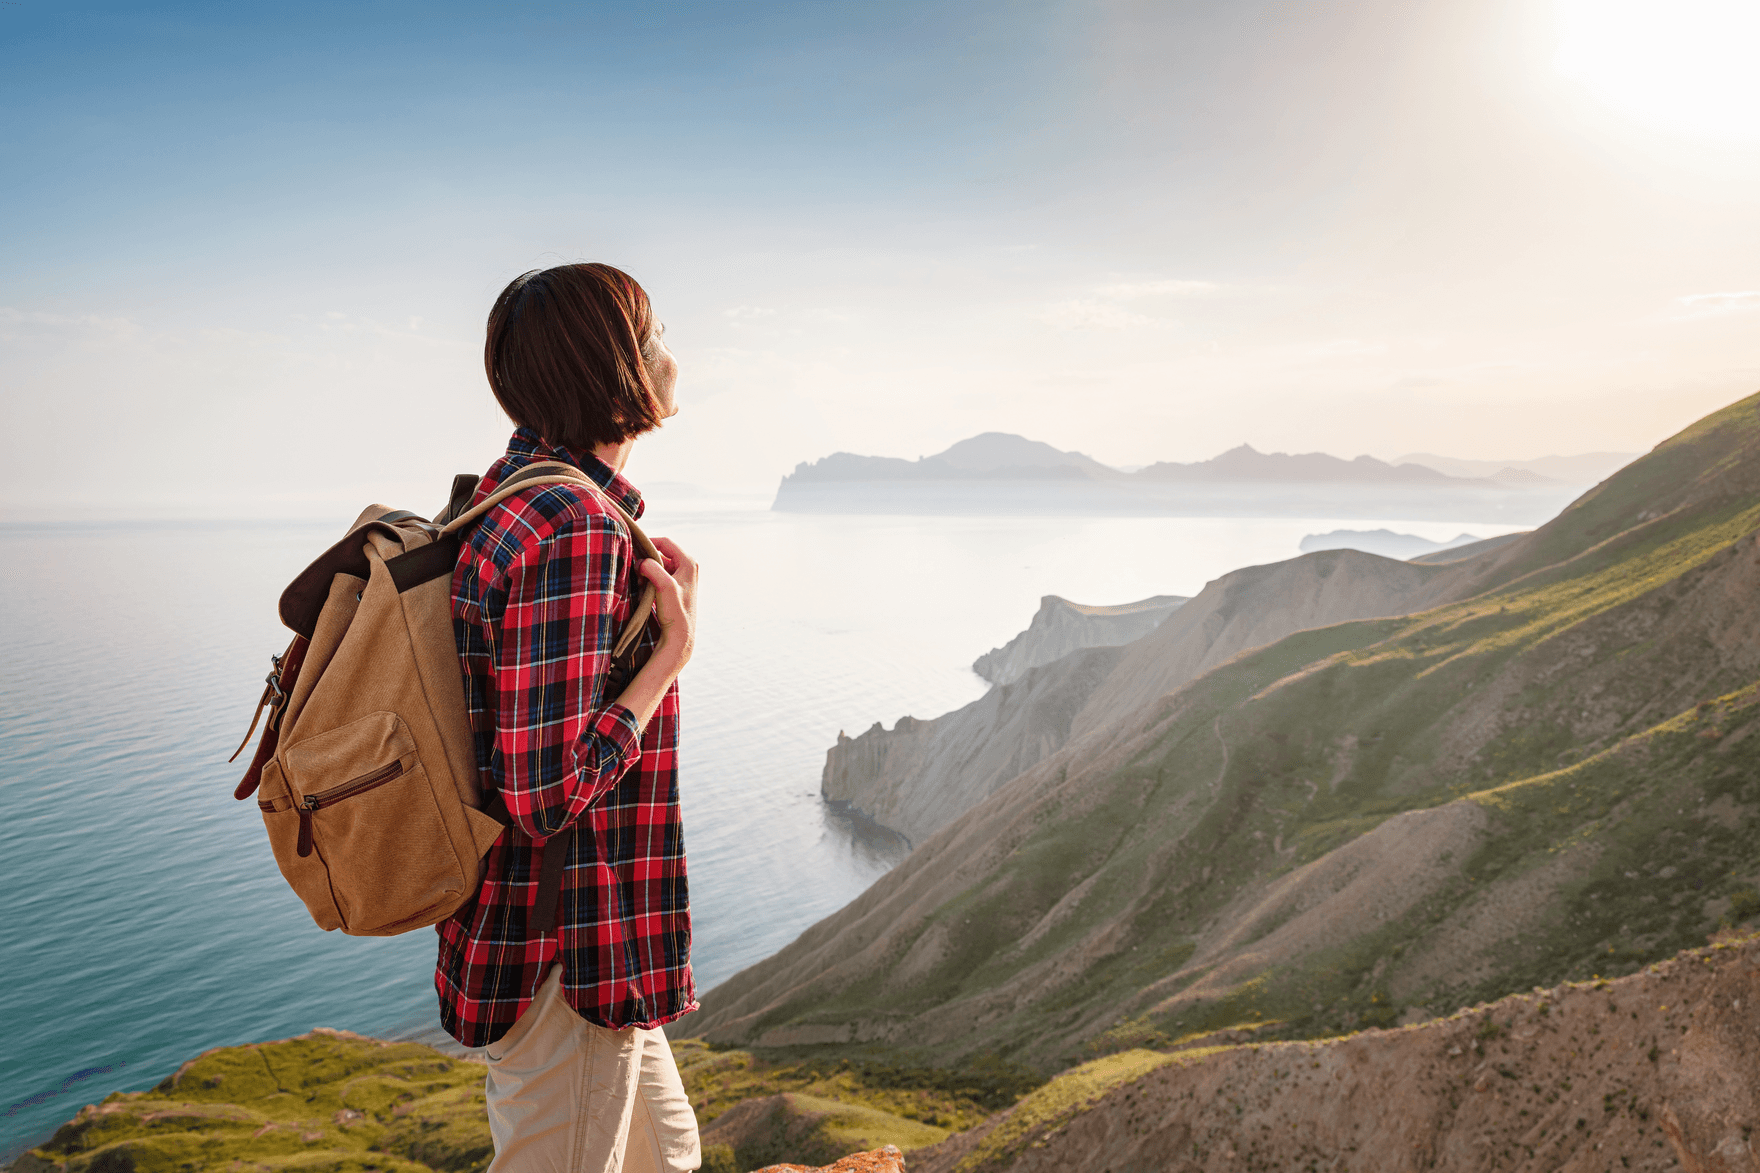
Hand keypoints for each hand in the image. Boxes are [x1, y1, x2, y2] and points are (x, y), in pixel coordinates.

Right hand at [638, 536, 698, 668]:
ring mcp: (681, 577)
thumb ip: (653, 569)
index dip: (647, 542)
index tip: (632, 547)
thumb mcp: (665, 587)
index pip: (664, 542)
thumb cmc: (675, 612)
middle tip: (633, 565)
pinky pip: (658, 575)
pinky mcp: (675, 587)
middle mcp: (687, 567)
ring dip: (646, 569)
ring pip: (658, 565)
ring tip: (637, 577)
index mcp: (689, 562)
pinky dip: (649, 578)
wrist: (680, 635)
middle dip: (646, 558)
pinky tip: (641, 586)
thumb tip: (641, 562)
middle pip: (661, 553)